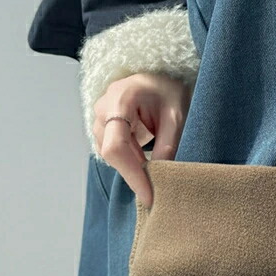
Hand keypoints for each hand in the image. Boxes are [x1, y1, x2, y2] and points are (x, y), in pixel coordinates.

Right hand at [92, 72, 192, 208]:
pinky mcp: (103, 127)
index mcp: (120, 98)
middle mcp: (103, 108)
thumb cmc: (168, 92)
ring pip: (111, 155)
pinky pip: (113, 151)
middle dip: (134, 173)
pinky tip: (147, 162)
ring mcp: (99, 117)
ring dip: (133, 167)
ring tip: (157, 169)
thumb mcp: (176, 114)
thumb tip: (160, 176)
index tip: (149, 196)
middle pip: (112, 153)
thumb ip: (169, 143)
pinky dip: (131, 160)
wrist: (158, 80)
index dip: (131, 174)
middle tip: (159, 191)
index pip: (116, 146)